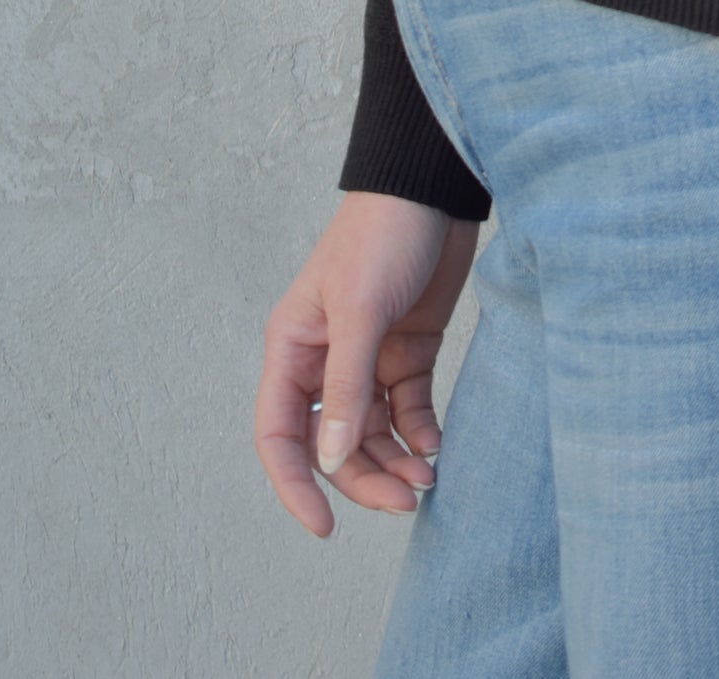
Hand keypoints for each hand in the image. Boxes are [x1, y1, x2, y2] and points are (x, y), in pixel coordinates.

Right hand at [255, 192, 479, 536]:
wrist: (434, 190)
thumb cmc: (383, 236)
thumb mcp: (360, 309)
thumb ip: (346, 386)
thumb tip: (332, 461)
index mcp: (293, 349)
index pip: (280, 435)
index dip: (296, 485)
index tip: (324, 528)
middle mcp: (325, 361)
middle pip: (335, 444)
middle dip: (365, 479)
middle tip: (408, 501)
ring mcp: (368, 358)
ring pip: (373, 433)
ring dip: (396, 461)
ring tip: (428, 478)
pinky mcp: (409, 350)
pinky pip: (408, 408)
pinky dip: (420, 431)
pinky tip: (437, 442)